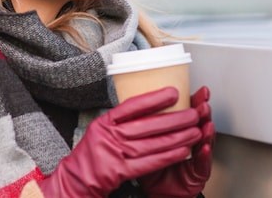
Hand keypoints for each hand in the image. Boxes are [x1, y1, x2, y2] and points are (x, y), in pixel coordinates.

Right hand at [38, 87, 201, 197]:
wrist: (77, 178)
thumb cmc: (92, 153)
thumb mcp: (100, 129)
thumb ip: (120, 120)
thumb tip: (148, 105)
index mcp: (104, 122)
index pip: (131, 106)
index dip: (154, 99)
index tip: (174, 92)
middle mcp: (109, 136)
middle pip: (146, 125)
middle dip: (174, 119)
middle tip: (193, 113)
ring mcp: (115, 154)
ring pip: (151, 144)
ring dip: (176, 138)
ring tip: (194, 131)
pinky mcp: (120, 172)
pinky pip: (149, 163)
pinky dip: (167, 157)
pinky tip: (182, 152)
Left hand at [138, 86, 214, 197]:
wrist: (159, 193)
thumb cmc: (154, 170)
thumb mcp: (145, 144)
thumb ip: (143, 126)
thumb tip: (133, 106)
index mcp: (178, 133)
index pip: (188, 114)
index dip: (194, 101)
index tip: (197, 90)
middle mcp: (190, 143)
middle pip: (200, 124)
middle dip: (202, 112)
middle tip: (203, 102)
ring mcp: (197, 158)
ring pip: (205, 141)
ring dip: (207, 130)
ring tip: (206, 122)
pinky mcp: (198, 174)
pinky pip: (202, 164)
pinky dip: (204, 155)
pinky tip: (204, 147)